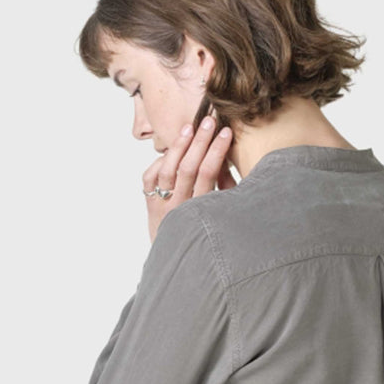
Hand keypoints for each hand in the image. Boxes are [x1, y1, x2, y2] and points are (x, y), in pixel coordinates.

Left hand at [143, 116, 236, 242]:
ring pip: (168, 169)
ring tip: (190, 127)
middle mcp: (178, 207)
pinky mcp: (149, 203)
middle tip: (209, 120)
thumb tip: (234, 173)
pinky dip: (160, 161)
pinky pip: (150, 176)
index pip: (207, 174)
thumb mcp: (218, 222)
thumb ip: (225, 199)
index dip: (217, 151)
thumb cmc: (202, 238)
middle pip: (188, 167)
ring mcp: (161, 205)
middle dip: (200, 141)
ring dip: (180, 145)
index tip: (226, 133)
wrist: (175, 263)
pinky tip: (172, 150)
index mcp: (199, 212)